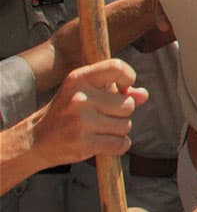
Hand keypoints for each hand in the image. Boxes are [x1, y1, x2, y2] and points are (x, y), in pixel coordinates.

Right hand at [32, 59, 148, 168]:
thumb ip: (118, 91)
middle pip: (127, 104)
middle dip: (123, 112)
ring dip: (119, 130)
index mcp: (79, 78)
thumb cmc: (68, 113)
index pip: (116, 67)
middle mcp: (80, 97)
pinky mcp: (84, 143)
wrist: (36, 140)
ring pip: (126, 125)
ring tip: (100, 129)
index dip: (128, 78)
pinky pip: (120, 144)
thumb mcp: (87, 93)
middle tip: (105, 116)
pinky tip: (105, 142)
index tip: (124, 88)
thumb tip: (144, 95)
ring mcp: (81, 121)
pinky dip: (119, 145)